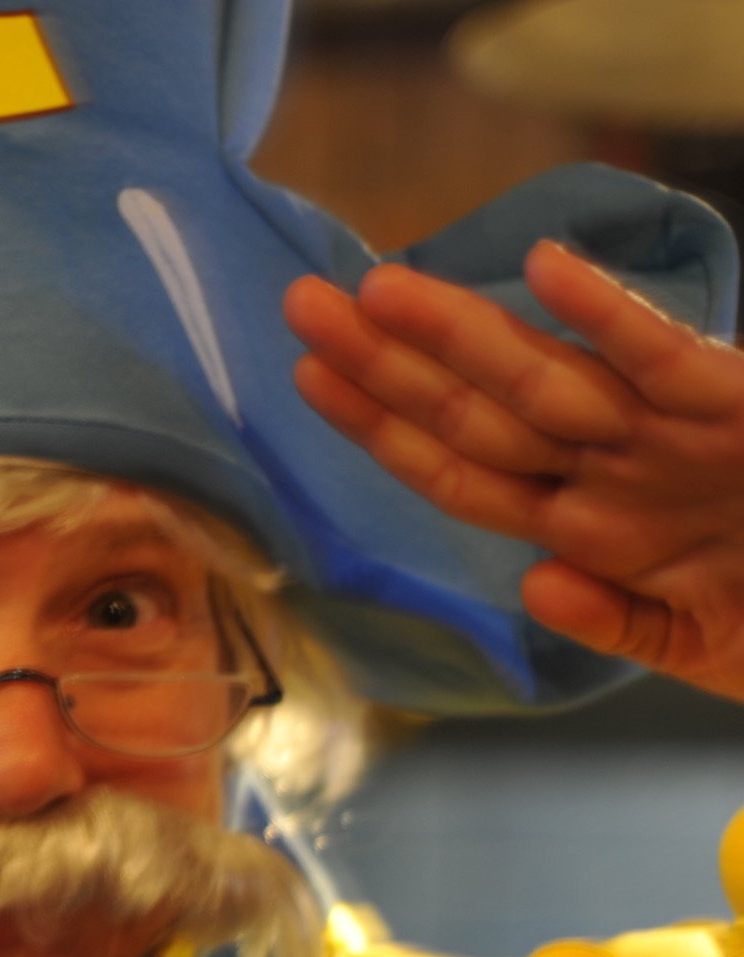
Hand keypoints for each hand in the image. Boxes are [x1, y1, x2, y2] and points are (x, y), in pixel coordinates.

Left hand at [284, 240, 743, 704]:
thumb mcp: (698, 647)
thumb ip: (612, 622)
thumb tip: (534, 581)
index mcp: (590, 526)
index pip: (460, 471)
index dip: (381, 428)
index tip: (305, 379)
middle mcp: (612, 471)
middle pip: (475, 412)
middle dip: (386, 362)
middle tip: (301, 301)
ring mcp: (666, 434)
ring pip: (542, 378)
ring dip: (458, 331)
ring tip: (376, 285)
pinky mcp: (735, 403)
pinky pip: (662, 353)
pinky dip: (609, 311)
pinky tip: (549, 265)